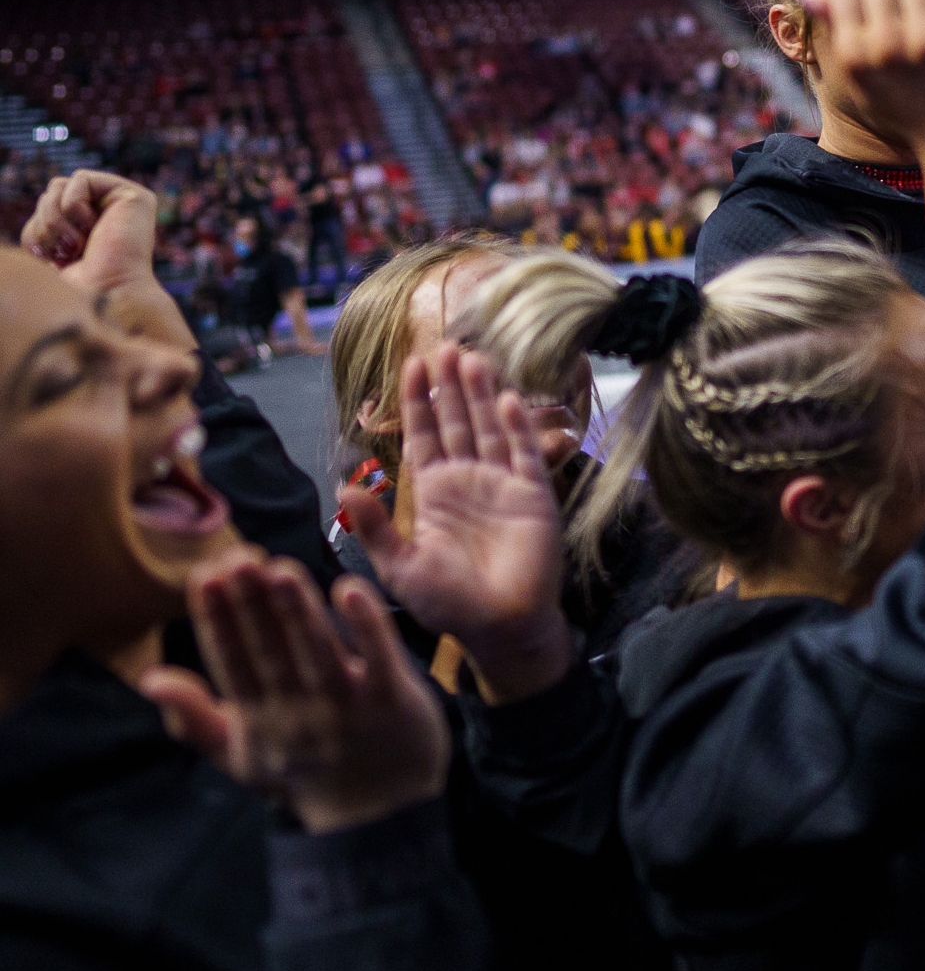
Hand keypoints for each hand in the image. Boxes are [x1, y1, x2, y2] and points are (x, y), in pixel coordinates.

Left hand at [21, 170, 193, 348]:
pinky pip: (79, 179)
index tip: (59, 260)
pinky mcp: (134, 195)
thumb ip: (50, 217)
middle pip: (49, 193)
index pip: (45, 206)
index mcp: (92, 225)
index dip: (38, 230)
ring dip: (55, 219)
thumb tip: (53, 192)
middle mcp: (109, 211)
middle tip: (68, 253)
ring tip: (78, 244)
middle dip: (46, 224)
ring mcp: (124, 202)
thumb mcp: (50, 245)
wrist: (105, 294)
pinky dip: (73, 206)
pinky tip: (93, 229)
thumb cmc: (79, 283)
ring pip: (58, 185)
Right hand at [139, 557, 450, 835]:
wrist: (378, 818)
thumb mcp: (242, 756)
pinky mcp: (393, 702)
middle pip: (270, 650)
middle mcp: (297, 710)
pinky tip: (350, 588)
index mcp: (259, 716)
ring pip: (316, 651)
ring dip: (297, 609)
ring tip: (280, 568)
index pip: (232, 661)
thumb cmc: (304, 776)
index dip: (216, 620)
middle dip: (251, 604)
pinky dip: (365, 626)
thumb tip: (151, 679)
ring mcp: (346, 706)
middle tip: (236, 557)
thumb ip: (195, 719)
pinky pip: (379, 659)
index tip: (202, 576)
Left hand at [343, 343, 571, 704]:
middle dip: (449, 385)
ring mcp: (503, 484)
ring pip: (489, 427)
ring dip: (480, 394)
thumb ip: (375, 527)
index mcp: (434, 492)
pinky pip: (524, 454)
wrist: (500, 626)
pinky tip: (505, 399)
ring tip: (472, 358)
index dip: (417, 400)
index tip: (411, 363)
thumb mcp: (399, 566)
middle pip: (457, 421)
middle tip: (445, 344)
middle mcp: (468, 480)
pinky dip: (515, 427)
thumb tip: (343, 487)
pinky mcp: (534, 495)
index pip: (423, 434)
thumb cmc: (448, 602)